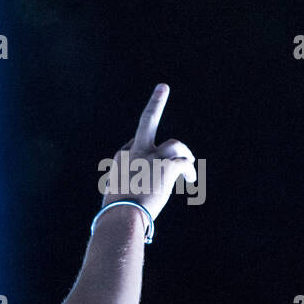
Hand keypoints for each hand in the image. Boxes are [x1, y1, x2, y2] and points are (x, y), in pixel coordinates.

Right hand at [101, 84, 195, 220]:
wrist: (121, 216)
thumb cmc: (116, 214)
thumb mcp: (114, 198)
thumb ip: (121, 192)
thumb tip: (121, 206)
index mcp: (122, 158)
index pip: (135, 143)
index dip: (146, 150)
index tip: (152, 161)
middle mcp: (137, 153)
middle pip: (147, 121)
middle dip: (156, 102)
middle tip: (163, 86)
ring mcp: (152, 158)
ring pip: (175, 144)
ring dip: (184, 153)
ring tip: (189, 164)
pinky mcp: (167, 167)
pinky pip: (184, 163)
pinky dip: (188, 170)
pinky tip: (190, 180)